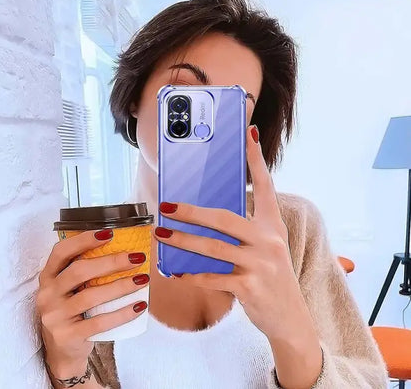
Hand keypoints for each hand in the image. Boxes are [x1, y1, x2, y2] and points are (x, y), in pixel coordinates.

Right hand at [35, 229, 149, 375]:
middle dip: (111, 262)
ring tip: (143, 279)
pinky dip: (122, 314)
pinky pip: (99, 322)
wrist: (63, 351)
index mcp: (49, 276)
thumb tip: (124, 248)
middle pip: (79, 271)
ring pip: (90, 296)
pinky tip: (139, 306)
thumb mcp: (71, 288)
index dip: (84, 240)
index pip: (61, 251)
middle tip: (137, 258)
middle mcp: (47, 294)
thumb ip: (86, 270)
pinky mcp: (67, 336)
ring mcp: (55, 316)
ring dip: (121, 286)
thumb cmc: (74, 310)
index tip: (110, 233)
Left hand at [153, 124, 304, 340]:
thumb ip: (244, 230)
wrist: (290, 318)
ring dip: (183, 241)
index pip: (265, 185)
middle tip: (167, 206)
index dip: (256, 159)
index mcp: (273, 225)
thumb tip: (206, 216)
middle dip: (192, 212)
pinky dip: (193, 275)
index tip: (247, 134)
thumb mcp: (266, 247)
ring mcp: (261, 263)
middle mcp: (269, 240)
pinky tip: (177, 272)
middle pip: (225, 218)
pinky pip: (214, 277)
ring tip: (162, 234)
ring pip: (213, 247)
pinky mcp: (251, 287)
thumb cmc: (271, 276)